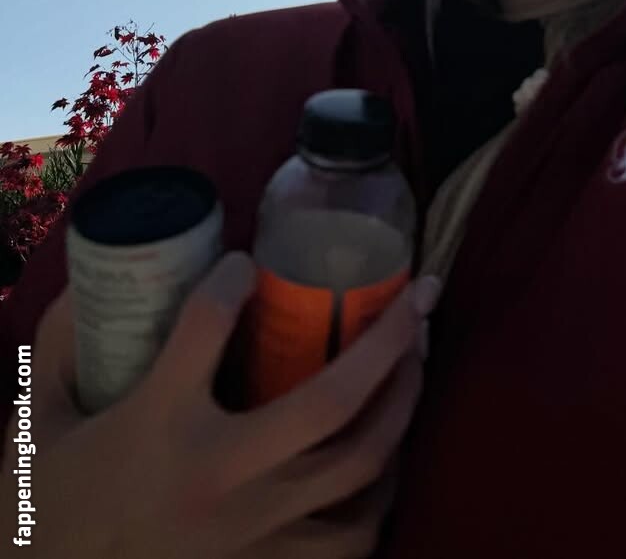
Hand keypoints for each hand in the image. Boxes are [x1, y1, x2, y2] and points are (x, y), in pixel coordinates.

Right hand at [2, 252, 440, 557]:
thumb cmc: (46, 509)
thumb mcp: (39, 419)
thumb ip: (64, 345)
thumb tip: (101, 274)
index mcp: (158, 425)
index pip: (210, 323)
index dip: (233, 279)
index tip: (245, 262)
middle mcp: (218, 476)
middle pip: (330, 399)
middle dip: (388, 339)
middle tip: (418, 295)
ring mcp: (251, 532)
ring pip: (358, 467)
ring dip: (401, 409)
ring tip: (417, 363)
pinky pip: (350, 538)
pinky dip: (381, 494)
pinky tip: (388, 455)